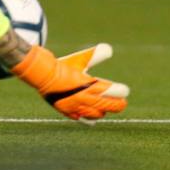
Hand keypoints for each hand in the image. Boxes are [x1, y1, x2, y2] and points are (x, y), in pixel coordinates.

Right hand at [12, 43, 128, 121]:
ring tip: (106, 108)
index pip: (108, 91)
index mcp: (87, 84)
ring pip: (94, 114)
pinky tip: (92, 119)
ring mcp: (75, 107)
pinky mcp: (67, 111)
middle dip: (116, 105)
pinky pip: (81, 119)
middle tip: (123, 104)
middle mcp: (83, 98)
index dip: (119, 92)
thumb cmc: (63, 66)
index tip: (125, 91)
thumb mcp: (80, 59)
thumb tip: (109, 49)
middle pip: (104, 105)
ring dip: (103, 111)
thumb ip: (95, 55)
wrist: (43, 75)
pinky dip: (88, 119)